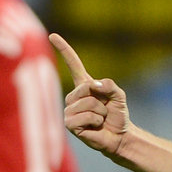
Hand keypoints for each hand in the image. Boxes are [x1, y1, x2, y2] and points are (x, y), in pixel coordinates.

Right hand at [49, 33, 129, 157]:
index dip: (63, 49)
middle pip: (86, 88)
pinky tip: (95, 127)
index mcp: (84, 85)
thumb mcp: (118, 95)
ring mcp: (69, 110)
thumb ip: (109, 85)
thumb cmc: (117, 115)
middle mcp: (73, 96)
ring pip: (88, 103)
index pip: (73, 64)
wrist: (119, 136)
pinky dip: (96, 121)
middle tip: (104, 110)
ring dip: (100, 112)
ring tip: (100, 119)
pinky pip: (85, 117)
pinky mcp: (69, 124)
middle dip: (101, 99)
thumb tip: (94, 85)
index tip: (52, 35)